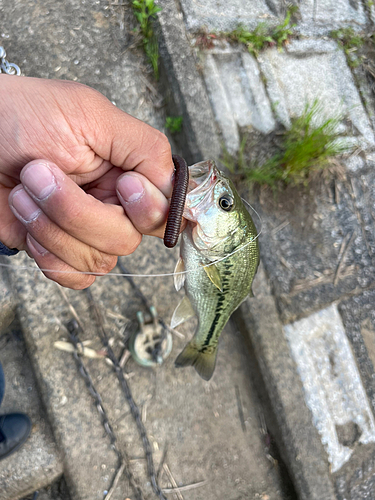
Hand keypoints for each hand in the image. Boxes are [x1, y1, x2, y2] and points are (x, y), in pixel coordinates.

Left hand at [0, 75, 174, 287]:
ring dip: (53, 227)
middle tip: (41, 172)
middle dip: (80, 213)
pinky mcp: (59, 250)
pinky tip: (30, 228)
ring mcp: (86, 231)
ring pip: (99, 260)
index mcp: (130, 172)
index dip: (149, 208)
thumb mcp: (90, 115)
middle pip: (127, 239)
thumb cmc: (20, 115)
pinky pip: (78, 277)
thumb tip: (175, 186)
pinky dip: (52, 258)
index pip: (167, 211)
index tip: (122, 185)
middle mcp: (114, 205)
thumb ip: (145, 147)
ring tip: (24, 191)